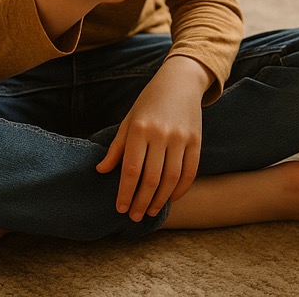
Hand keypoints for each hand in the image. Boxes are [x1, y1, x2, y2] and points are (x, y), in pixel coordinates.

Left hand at [96, 55, 210, 221]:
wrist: (180, 81)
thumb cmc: (149, 102)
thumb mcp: (129, 120)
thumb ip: (117, 147)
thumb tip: (102, 171)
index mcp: (140, 129)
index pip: (131, 170)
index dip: (125, 193)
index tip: (121, 208)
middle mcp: (161, 134)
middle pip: (151, 178)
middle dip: (141, 202)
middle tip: (135, 216)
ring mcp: (181, 137)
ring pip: (171, 178)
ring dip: (160, 199)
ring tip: (151, 211)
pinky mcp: (197, 139)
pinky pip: (190, 171)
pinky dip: (181, 188)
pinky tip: (172, 198)